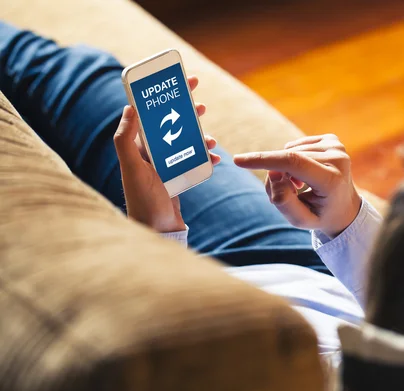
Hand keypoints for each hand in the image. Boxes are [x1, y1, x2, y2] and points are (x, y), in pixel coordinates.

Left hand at [113, 76, 219, 232]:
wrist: (157, 231)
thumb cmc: (143, 201)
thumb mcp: (133, 168)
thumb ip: (125, 139)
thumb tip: (129, 107)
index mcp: (138, 147)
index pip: (151, 113)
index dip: (165, 96)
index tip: (180, 82)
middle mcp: (150, 154)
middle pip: (171, 124)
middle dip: (186, 112)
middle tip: (200, 102)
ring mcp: (165, 165)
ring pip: (186, 141)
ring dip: (199, 136)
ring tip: (210, 137)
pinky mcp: (177, 177)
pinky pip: (194, 161)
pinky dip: (206, 157)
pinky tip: (215, 159)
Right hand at [233, 134, 361, 236]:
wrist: (345, 207)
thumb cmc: (320, 215)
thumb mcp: (300, 220)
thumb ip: (283, 201)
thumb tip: (273, 172)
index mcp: (332, 180)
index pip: (292, 163)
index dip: (264, 160)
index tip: (239, 160)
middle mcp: (338, 159)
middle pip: (288, 160)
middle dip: (276, 175)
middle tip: (287, 193)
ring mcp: (337, 146)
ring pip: (290, 152)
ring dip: (286, 169)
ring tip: (300, 186)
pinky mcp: (332, 140)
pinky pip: (296, 146)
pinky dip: (294, 160)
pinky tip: (306, 174)